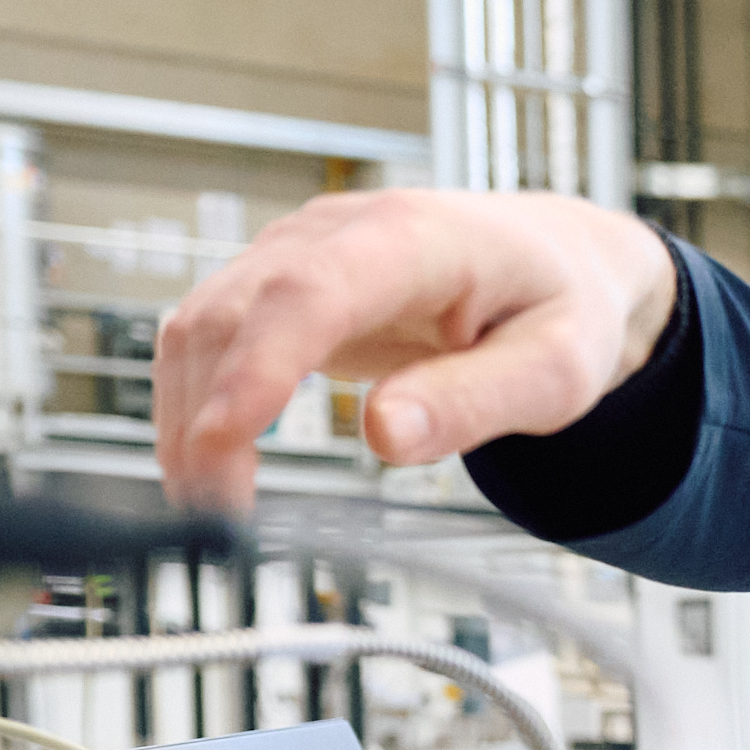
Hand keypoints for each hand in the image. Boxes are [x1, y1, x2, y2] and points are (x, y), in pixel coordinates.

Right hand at [153, 188, 679, 513]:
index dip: (257, 366)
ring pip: (203, 323)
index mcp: (416, 238)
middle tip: (216, 519)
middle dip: (206, 415)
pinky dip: (194, 401)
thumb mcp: (556, 369)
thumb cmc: (563, 308)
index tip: (224, 440)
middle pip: (236, 311)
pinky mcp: (280, 281)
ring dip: (186, 415)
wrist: (558, 260)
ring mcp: (300, 250)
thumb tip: (385, 436)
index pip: (312, 293)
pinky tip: (206, 466)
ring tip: (206, 508)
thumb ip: (474, 401)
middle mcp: (340, 230)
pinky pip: (211, 335)